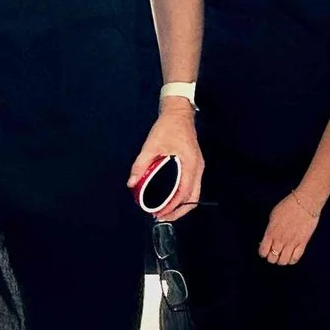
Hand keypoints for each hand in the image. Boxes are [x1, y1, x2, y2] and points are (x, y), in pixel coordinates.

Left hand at [129, 101, 202, 220]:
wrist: (179, 112)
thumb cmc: (167, 127)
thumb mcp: (151, 145)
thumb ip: (141, 164)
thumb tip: (131, 183)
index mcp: (190, 165)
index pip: (184, 194)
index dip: (172, 207)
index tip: (159, 214)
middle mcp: (197, 169)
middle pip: (193, 198)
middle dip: (179, 211)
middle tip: (161, 217)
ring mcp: (198, 167)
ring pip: (193, 194)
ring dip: (181, 205)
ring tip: (165, 210)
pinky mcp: (194, 165)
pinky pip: (191, 186)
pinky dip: (182, 196)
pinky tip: (170, 197)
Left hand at [258, 192, 322, 264]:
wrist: (305, 203)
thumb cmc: (288, 206)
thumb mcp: (273, 215)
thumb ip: (270, 228)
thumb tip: (269, 236)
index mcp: (271, 232)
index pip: (263, 251)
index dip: (263, 253)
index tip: (265, 251)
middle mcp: (280, 240)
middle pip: (272, 258)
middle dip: (272, 258)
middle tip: (274, 254)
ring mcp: (291, 243)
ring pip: (283, 261)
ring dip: (282, 261)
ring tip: (283, 256)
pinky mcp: (302, 243)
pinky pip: (296, 258)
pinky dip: (292, 261)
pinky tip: (291, 257)